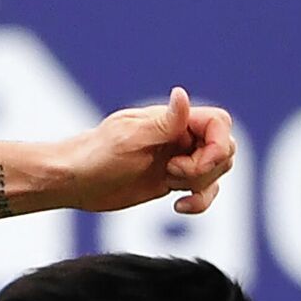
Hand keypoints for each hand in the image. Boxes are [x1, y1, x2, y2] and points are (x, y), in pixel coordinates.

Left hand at [65, 86, 234, 214]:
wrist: (75, 181)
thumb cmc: (96, 155)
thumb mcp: (130, 138)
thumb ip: (164, 122)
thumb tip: (182, 94)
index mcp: (172, 120)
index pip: (219, 123)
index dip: (218, 145)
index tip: (190, 162)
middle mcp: (179, 137)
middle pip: (224, 149)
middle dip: (206, 167)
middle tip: (172, 172)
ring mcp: (178, 159)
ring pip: (217, 172)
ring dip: (201, 185)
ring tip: (169, 185)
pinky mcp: (173, 181)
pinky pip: (204, 191)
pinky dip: (200, 201)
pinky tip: (178, 206)